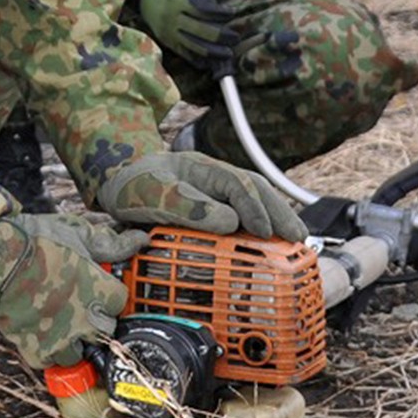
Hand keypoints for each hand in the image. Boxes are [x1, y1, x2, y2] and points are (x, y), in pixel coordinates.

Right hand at [0, 214, 143, 369]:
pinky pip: (48, 362)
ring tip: (57, 323)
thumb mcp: (78, 234)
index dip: (107, 294)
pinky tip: (37, 332)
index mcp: (103, 292)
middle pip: (104, 332)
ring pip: (77, 353)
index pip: (120, 304)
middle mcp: (88, 320)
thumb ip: (111, 244)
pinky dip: (44, 351)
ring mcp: (63, 339)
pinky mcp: (36, 350)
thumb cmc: (37, 240)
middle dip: (94, 321)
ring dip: (70, 341)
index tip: (96, 288)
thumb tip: (141, 240)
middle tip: (76, 306)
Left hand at [99, 151, 307, 241]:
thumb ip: (187, 206)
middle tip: (299, 238)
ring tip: (295, 243)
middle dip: (280, 213)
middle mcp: (216, 179)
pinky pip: (243, 217)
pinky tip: (271, 248)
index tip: (265, 231)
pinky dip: (260, 231)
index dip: (255, 207)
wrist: (119, 184)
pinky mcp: (213, 211)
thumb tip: (231, 223)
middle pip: (258, 191)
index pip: (239, 185)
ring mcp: (217, 194)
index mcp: (204, 169)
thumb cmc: (135, 185)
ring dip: (276, 221)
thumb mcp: (154, 194)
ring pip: (255, 202)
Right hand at [132, 0, 237, 63]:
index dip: (221, 13)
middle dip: (220, 36)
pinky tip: (211, 61)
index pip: (204, 9)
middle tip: (235, 38)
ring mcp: (168, 31)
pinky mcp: (166, 40)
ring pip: (193, 45)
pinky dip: (198, 59)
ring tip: (228, 53)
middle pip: (200, 31)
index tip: (232, 12)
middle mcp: (172, 17)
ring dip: (213, 52)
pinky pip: (184, 53)